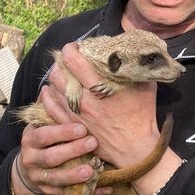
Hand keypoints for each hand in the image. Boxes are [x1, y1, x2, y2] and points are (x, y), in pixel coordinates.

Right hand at [13, 86, 107, 194]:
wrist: (27, 169)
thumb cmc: (42, 139)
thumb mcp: (42, 124)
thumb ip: (50, 109)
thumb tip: (52, 85)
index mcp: (30, 139)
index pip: (43, 135)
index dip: (62, 132)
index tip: (81, 128)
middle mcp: (31, 159)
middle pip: (51, 157)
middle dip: (72, 151)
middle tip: (93, 143)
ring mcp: (39, 178)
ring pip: (57, 179)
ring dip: (75, 175)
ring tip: (92, 170)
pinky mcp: (48, 192)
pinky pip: (68, 194)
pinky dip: (87, 192)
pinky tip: (104, 188)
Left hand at [48, 42, 163, 172]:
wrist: (136, 148)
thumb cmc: (143, 116)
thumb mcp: (145, 86)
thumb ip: (135, 67)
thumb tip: (130, 50)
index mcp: (101, 88)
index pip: (74, 61)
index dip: (70, 49)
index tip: (75, 47)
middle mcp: (84, 100)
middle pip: (59, 73)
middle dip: (61, 62)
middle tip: (67, 59)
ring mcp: (76, 114)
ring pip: (53, 89)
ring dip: (55, 78)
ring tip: (62, 73)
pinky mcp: (73, 126)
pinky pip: (51, 108)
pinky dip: (49, 96)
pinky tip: (49, 90)